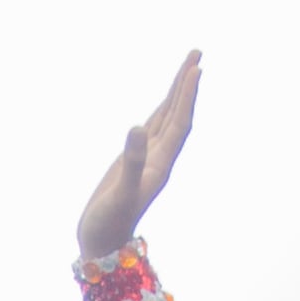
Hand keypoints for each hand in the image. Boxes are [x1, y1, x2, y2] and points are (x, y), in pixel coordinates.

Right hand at [79, 51, 202, 262]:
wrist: (102, 247)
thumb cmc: (110, 223)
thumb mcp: (120, 192)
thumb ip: (131, 161)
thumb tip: (137, 128)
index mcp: (160, 164)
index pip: (180, 122)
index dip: (188, 95)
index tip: (196, 67)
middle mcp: (158, 159)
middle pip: (178, 114)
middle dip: (187, 84)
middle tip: (197, 53)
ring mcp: (146, 160)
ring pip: (166, 118)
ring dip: (177, 93)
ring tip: (187, 68)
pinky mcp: (132, 163)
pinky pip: (151, 130)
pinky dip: (159, 111)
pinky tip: (163, 102)